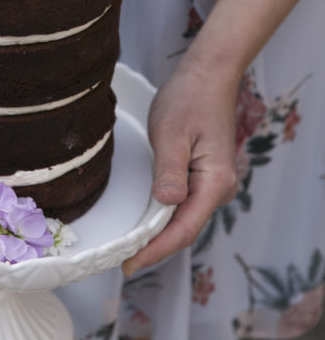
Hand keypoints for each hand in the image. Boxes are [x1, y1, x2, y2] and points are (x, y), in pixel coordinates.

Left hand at [121, 58, 238, 275]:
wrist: (208, 76)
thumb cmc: (189, 99)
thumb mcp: (172, 133)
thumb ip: (170, 171)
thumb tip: (166, 204)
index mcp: (215, 183)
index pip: (184, 229)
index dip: (156, 250)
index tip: (129, 263)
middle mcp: (219, 189)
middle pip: (185, 230)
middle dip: (155, 248)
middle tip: (121, 261)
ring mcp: (213, 184)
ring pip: (184, 220)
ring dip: (159, 235)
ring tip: (129, 249)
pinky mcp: (204, 177)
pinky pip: (184, 206)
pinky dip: (164, 218)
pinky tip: (146, 223)